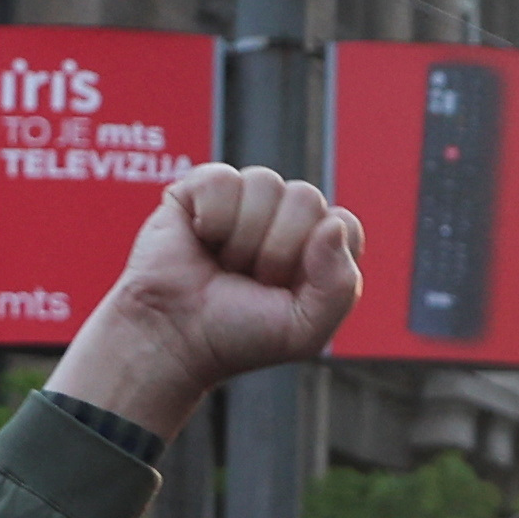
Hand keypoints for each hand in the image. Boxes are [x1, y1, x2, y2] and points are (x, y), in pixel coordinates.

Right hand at [46, 165, 364, 441]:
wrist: (175, 338)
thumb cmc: (237, 337)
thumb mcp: (305, 332)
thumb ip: (340, 287)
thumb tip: (332, 225)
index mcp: (316, 247)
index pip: (343, 224)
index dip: (316, 259)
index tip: (285, 290)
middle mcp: (284, 217)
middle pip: (307, 198)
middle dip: (276, 251)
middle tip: (250, 280)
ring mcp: (245, 200)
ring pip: (267, 183)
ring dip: (242, 238)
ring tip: (224, 263)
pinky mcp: (203, 188)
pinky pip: (224, 178)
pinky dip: (212, 216)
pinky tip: (201, 238)